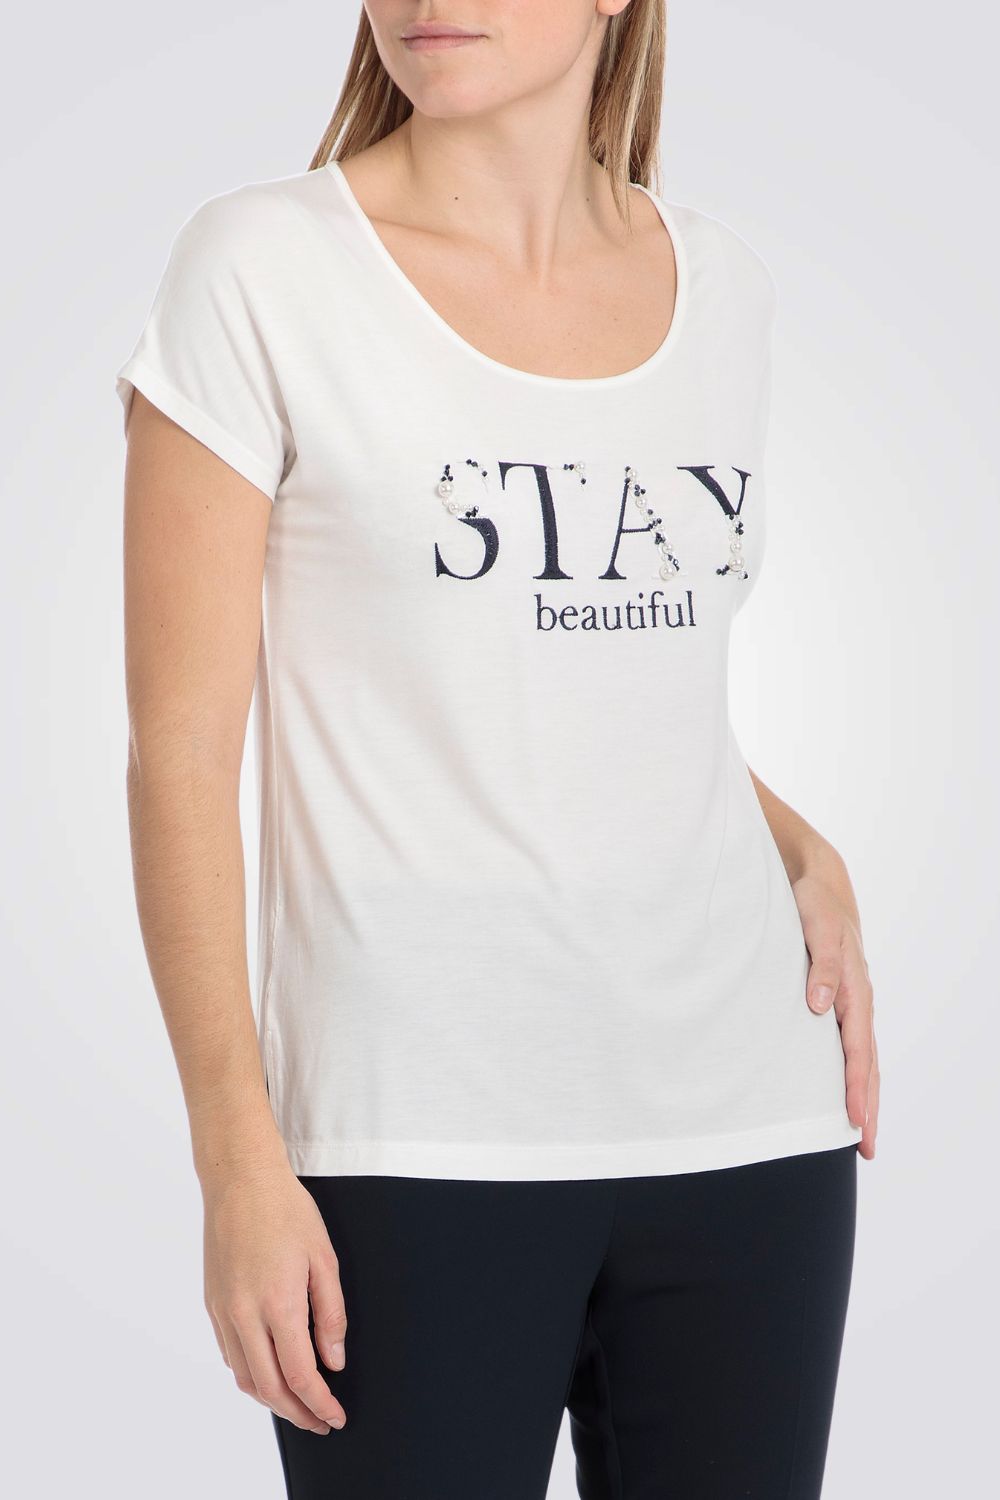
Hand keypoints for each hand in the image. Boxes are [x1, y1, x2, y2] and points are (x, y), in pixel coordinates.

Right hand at [201, 1161, 348, 1433]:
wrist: (240, 1179)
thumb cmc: (286, 1211)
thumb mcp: (324, 1258)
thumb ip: (331, 1315)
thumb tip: (334, 1361)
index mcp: (278, 1303)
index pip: (299, 1375)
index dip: (320, 1404)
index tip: (335, 1416)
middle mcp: (244, 1314)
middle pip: (268, 1388)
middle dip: (297, 1413)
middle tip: (320, 1422)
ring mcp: (223, 1311)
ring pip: (244, 1377)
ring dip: (272, 1400)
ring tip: (298, 1404)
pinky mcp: (212, 1303)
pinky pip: (230, 1354)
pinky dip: (251, 1374)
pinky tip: (270, 1370)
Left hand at [791, 870, 879, 1159]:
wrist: (819, 885)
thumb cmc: (816, 905)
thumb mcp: (817, 927)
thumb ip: (822, 964)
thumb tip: (820, 1005)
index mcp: (855, 990)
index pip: (857, 1050)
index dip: (857, 1087)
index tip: (856, 1120)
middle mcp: (857, 1002)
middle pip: (867, 1064)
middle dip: (868, 1106)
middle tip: (867, 1149)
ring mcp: (849, 1004)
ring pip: (860, 1058)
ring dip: (863, 1095)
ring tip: (859, 1134)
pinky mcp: (837, 1001)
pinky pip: (847, 1045)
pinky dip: (849, 1073)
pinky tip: (841, 1092)